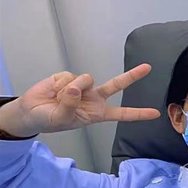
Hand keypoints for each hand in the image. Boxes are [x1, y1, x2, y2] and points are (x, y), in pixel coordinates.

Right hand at [0, 64, 159, 137]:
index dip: (138, 114)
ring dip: (70, 89)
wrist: (31, 112)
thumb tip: (75, 87)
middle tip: (148, 68)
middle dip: (133, 76)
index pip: (122, 114)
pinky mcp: (69, 77)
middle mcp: (94, 98)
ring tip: (59, 98)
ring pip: (86, 80)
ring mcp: (83, 86)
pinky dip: (59, 85)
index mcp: (98, 113)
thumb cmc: (50, 119)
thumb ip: (70, 105)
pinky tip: (54, 91)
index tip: (156, 113)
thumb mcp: (62, 119)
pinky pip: (70, 77)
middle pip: (117, 85)